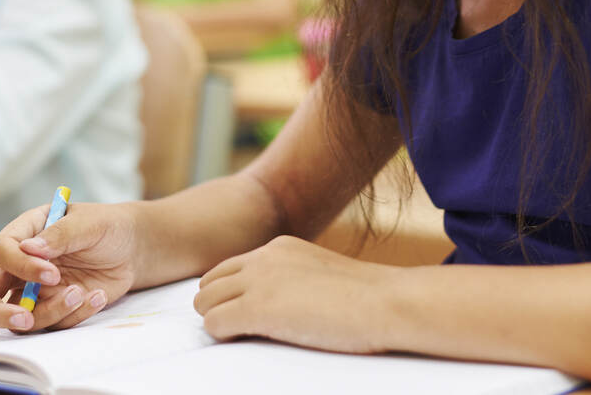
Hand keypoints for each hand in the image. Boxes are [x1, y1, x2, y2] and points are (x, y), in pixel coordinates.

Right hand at [0, 201, 140, 332]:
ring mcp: (34, 291)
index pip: (1, 252)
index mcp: (24, 233)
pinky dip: (75, 314)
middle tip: (24, 319)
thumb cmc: (106, 227)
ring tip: (82, 293)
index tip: (52, 273)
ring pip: (20, 317)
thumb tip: (28, 249)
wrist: (131, 249)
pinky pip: (52, 324)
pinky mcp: (52, 309)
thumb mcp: (88, 223)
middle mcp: (20, 265)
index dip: (20, 266)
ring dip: (52, 312)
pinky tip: (97, 295)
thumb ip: (59, 234)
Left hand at [195, 235, 393, 353]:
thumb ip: (294, 280)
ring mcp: (258, 282)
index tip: (241, 313)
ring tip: (241, 338)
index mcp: (279, 248)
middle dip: (217, 306)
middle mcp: (263, 258)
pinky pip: (214, 323)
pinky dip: (223, 336)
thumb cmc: (366, 299)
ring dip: (217, 321)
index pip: (230, 267)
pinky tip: (245, 342)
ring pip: (205, 302)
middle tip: (236, 330)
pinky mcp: (257, 308)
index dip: (230, 293)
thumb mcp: (321, 275)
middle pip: (210, 282)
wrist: (385, 301)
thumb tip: (281, 304)